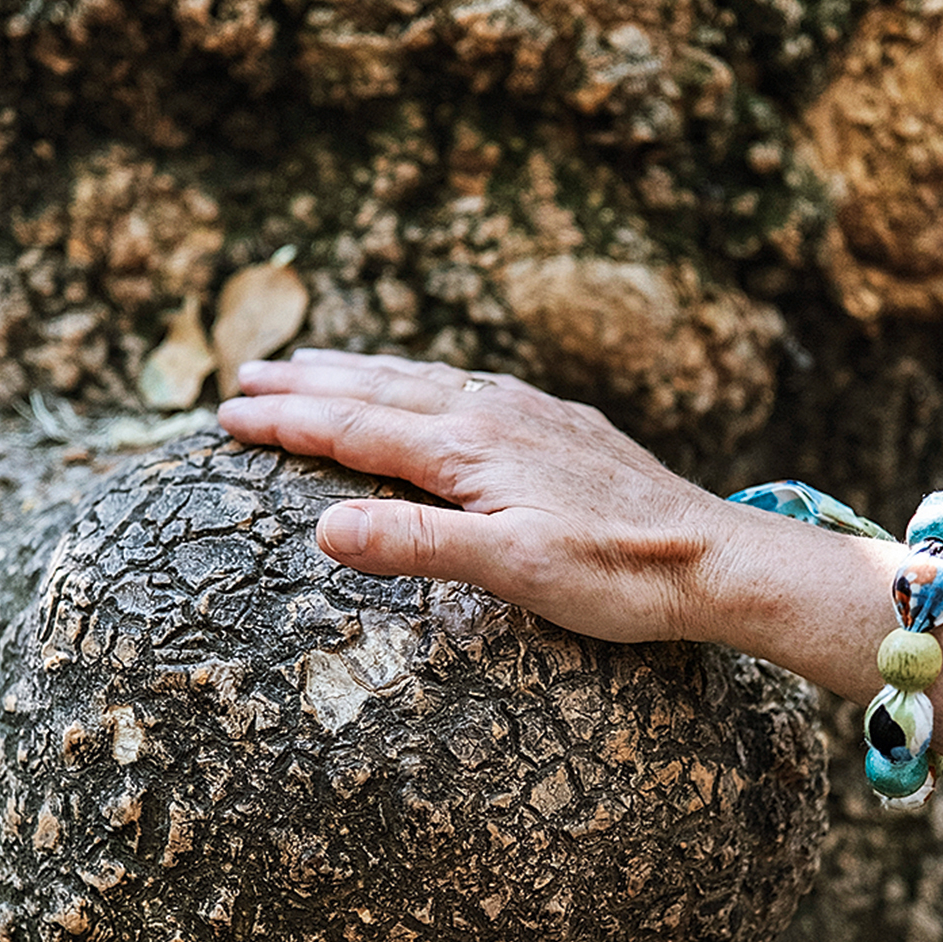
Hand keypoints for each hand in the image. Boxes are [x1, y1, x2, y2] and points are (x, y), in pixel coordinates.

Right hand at [215, 351, 736, 642]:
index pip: (355, 428)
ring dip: (361, 372)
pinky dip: (423, 379)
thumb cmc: (617, 576)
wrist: (716, 559)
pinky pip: (471, 386)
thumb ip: (416, 545)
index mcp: (470, 449)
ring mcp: (532, 415)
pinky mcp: (564, 426)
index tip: (225, 415)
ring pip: (424, 380)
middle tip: (244, 376)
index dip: (287, 422)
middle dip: (307, 383)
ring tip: (313, 365)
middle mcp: (495, 415)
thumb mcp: (511, 572)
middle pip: (380, 390)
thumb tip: (323, 529)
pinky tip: (429, 384)